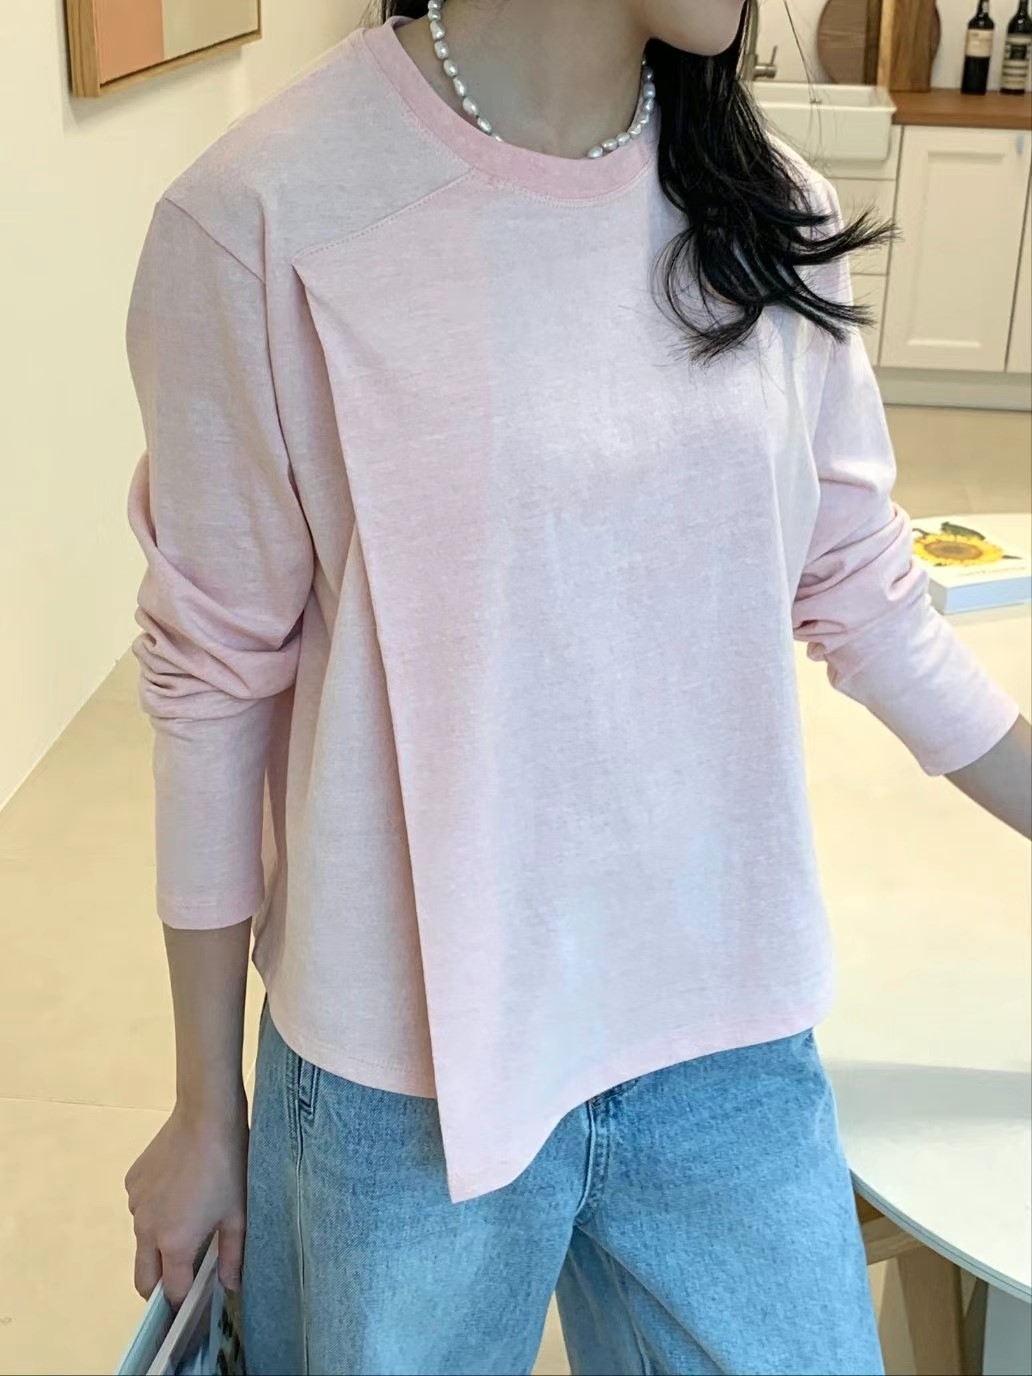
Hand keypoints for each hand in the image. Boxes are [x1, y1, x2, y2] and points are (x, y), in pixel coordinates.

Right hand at [125, 1098, 248, 1306]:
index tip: (193, 1304)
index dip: (181, 1303)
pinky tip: (178, 1188)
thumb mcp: (238, 1214)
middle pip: (144, 1277)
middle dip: (159, 1287)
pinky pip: (141, 1208)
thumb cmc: (228, 1167)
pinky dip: (155, 1211)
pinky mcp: (131, 1182)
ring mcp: (135, 1205)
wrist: (205, 1116)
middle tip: (182, 1278)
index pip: (170, 1292)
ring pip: (141, 1240)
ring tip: (188, 1220)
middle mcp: (146, 1229)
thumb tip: (230, 1287)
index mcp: (173, 1244)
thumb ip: (233, 1257)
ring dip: (158, 1244)